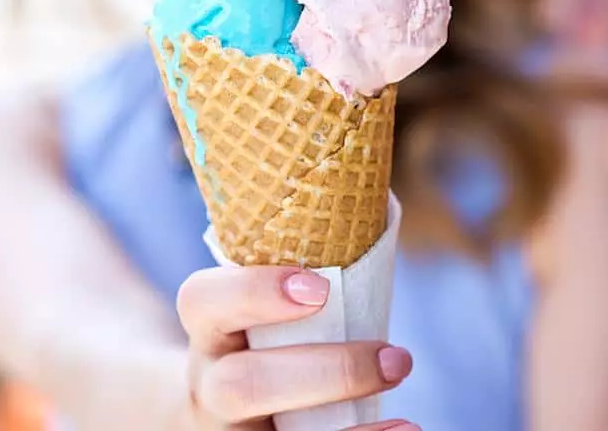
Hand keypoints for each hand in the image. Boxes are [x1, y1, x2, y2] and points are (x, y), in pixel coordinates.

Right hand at [178, 266, 417, 430]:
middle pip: (243, 384)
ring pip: (265, 429)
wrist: (217, 412)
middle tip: (395, 356)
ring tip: (403, 387)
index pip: (202, 301)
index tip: (318, 286)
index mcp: (208, 329)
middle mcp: (209, 383)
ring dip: (347, 419)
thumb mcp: (260, 303)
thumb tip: (379, 200)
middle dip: (324, 371)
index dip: (254, 293)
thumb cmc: (263, 337)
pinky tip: (405, 430)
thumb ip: (299, 260)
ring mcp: (230, 429)